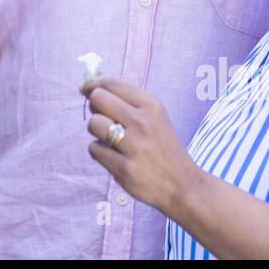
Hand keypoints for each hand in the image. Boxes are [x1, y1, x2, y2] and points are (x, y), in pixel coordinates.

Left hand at [80, 77, 194, 218]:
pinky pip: (94, 149)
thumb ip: (128, 102)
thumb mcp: (155, 117)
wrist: (182, 185)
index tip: (86, 89)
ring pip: (93, 123)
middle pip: (98, 99)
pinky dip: (99, 152)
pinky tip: (114, 156)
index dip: (93, 84)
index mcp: (152, 106)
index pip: (112, 83)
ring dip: (96, 130)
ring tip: (110, 139)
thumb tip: (90, 89)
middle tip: (102, 117)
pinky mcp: (124, 168)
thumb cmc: (162, 147)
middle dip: (94, 106)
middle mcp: (143, 122)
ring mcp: (134, 146)